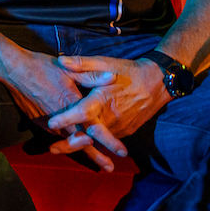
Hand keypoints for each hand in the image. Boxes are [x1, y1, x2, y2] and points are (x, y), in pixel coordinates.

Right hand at [0, 51, 114, 171]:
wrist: (13, 70)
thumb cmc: (42, 67)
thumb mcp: (69, 69)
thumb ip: (91, 75)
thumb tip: (112, 78)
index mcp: (72, 106)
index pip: (95, 129)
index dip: (109, 142)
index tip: (122, 153)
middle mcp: (62, 120)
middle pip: (82, 144)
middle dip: (97, 157)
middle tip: (109, 168)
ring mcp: (49, 123)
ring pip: (69, 142)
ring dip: (82, 151)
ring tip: (96, 161)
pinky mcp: (39, 122)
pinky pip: (57, 136)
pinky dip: (67, 142)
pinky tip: (72, 144)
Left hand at [45, 55, 172, 157]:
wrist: (158, 83)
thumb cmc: (129, 71)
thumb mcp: (106, 63)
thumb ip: (83, 64)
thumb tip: (61, 61)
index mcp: (103, 99)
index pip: (82, 111)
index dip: (66, 118)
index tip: (51, 123)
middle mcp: (111, 117)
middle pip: (88, 134)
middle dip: (69, 143)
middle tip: (53, 149)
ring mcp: (120, 126)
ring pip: (98, 140)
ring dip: (81, 145)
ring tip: (61, 149)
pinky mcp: (126, 131)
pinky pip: (108, 138)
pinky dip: (96, 143)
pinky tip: (82, 144)